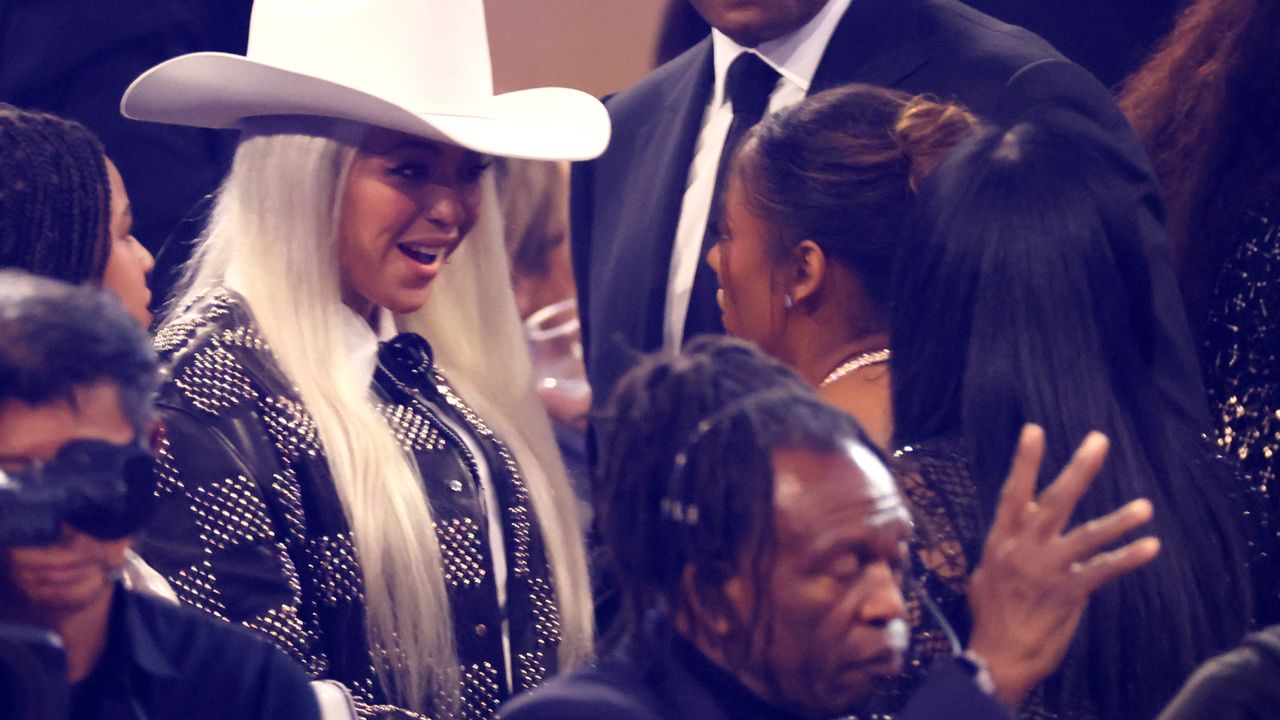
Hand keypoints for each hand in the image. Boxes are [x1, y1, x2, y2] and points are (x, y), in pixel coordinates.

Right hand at [966, 424, 1160, 708]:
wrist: (998, 655)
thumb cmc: (990, 616)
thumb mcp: (986, 574)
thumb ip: (1006, 549)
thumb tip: (1016, 533)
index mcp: (1001, 540)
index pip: (1014, 493)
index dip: (1025, 461)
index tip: (1035, 430)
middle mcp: (1024, 549)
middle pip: (1054, 501)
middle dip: (1078, 470)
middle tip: (1098, 441)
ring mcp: (1047, 570)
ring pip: (1087, 536)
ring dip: (1118, 521)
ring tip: (1145, 507)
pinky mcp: (1068, 593)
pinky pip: (1102, 570)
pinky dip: (1127, 558)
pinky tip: (1150, 546)